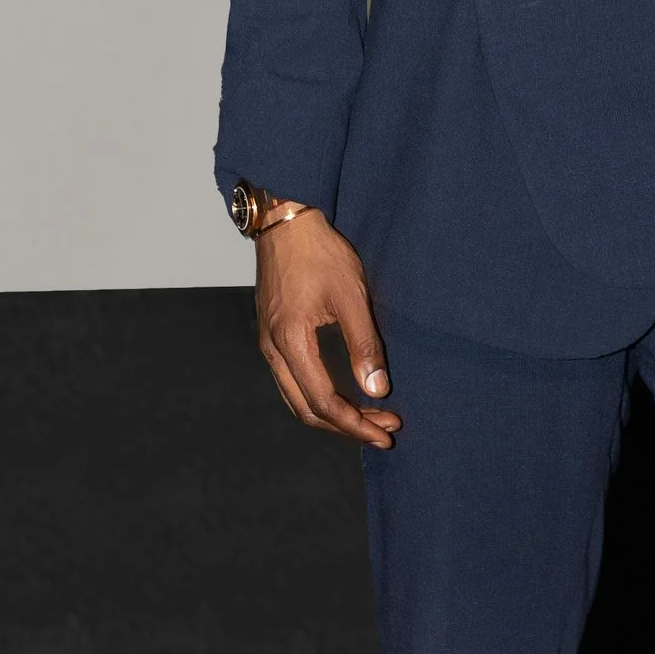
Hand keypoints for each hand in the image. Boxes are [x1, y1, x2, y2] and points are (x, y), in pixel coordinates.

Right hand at [254, 212, 401, 446]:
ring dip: (332, 414)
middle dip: (347, 427)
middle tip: (384, 430)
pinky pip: (292, 381)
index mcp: (291, 342)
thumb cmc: (319, 253)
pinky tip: (344, 393)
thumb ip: (364, 344)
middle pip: (306, 410)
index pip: (323, 403)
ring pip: (296, 399)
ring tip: (369, 417)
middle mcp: (273, 350)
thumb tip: (377, 391)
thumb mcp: (351, 296)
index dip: (355, 425)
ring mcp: (269, 343)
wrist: (286, 221)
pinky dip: (319, 396)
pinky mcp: (272, 334)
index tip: (386, 433)